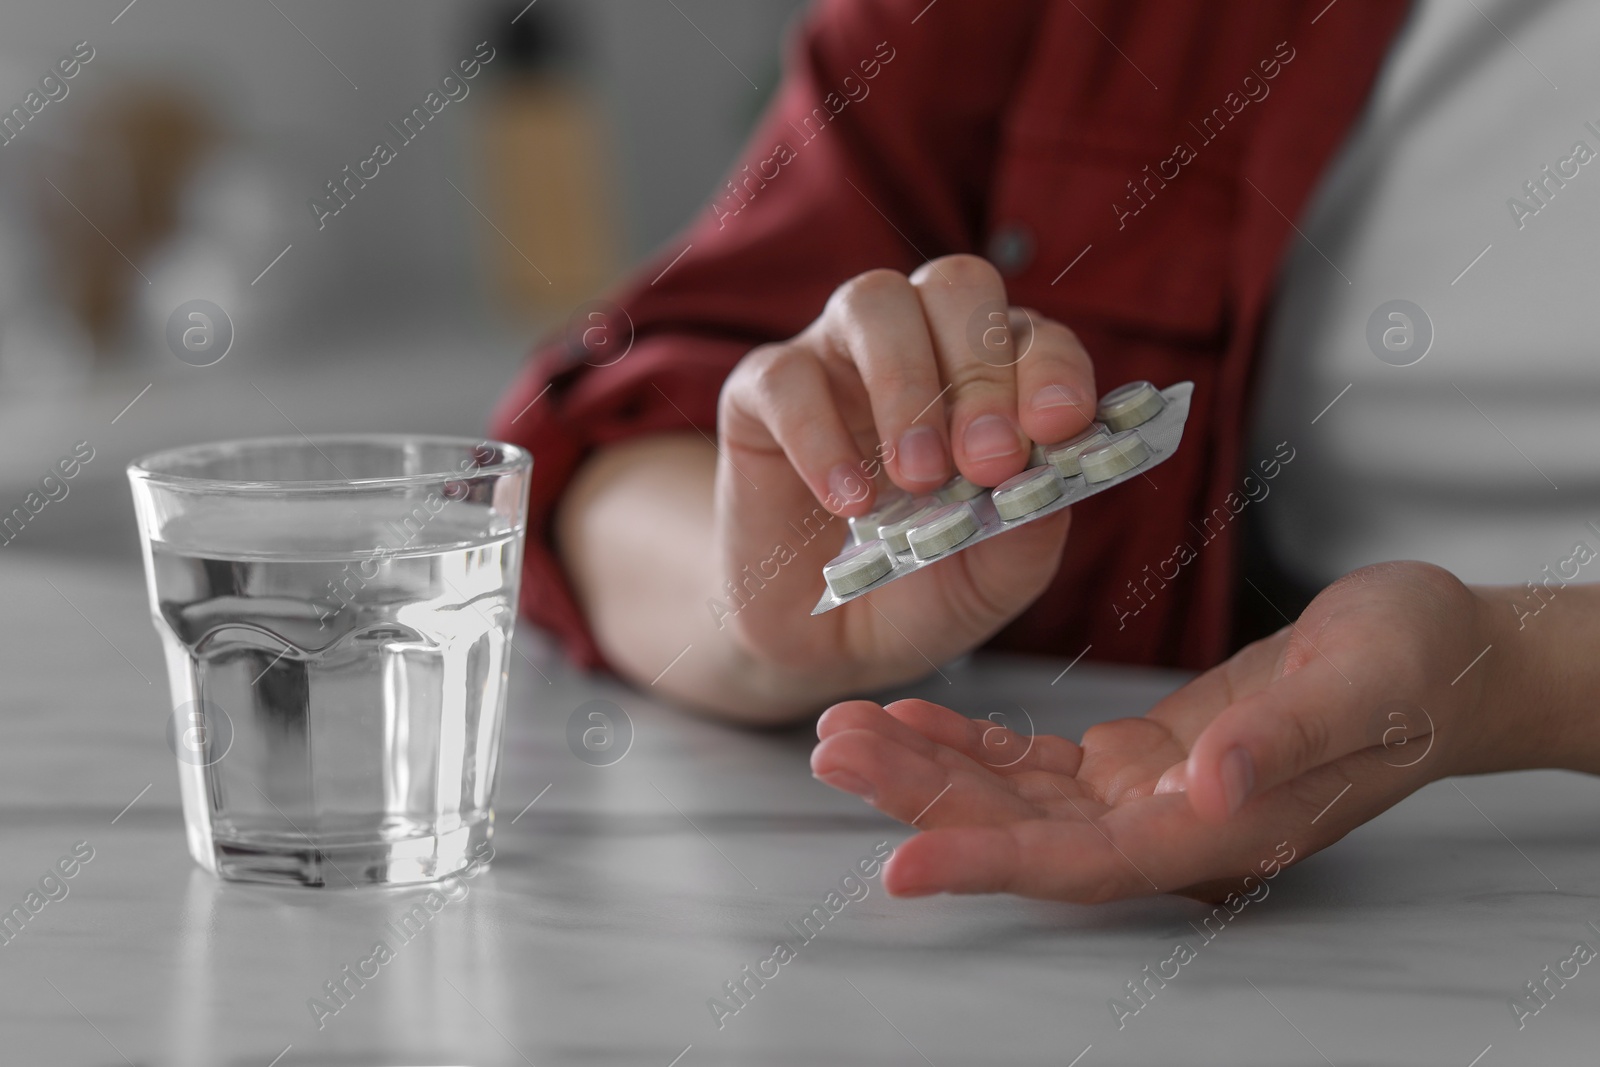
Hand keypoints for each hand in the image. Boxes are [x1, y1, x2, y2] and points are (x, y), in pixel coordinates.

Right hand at [715, 255, 1097, 701]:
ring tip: (919, 479)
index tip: (1058, 426)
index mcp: (993, 376)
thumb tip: (1048, 479)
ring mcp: (837, 359)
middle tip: (987, 461)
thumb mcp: (995, 577)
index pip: (1034, 336)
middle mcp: (920, 344)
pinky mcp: (760, 394)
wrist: (830, 643)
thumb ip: (1030, 529)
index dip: (1051, 370)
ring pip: (873, 301)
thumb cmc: (925, 589)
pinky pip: (786, 377)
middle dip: (981, 370)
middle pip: (956, 287)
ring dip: (906, 385)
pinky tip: (850, 502)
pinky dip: (820, 435)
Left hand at [810, 562, 1518, 900]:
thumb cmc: (1414, 670)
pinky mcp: (1139, 756)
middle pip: (1021, 830)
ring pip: (1014, 797)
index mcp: (1215, 833)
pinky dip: (972, 742)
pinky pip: (1037, 761)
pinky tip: (917, 719)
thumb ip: (1281, 742)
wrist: (1438, 653)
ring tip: (846, 732)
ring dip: (927, 768)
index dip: (988, 866)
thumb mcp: (1360, 688)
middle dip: (920, 797)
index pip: (1080, 866)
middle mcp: (1166, 830)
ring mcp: (1148, 796)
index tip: (899, 865)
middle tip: (830, 750)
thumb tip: (1203, 792)